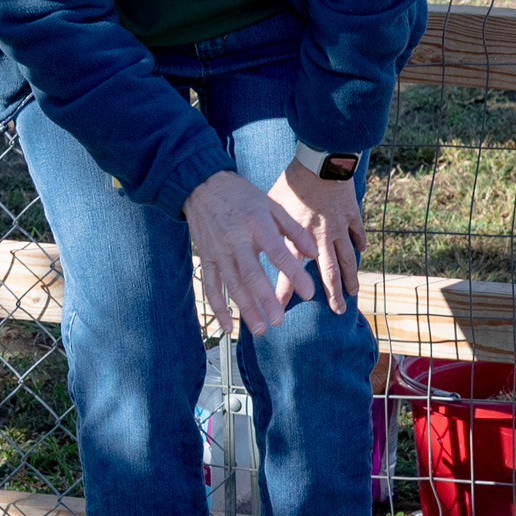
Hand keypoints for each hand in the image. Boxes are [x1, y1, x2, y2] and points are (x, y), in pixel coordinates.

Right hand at [183, 170, 316, 334]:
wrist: (202, 185)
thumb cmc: (242, 196)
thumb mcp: (271, 204)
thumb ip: (293, 230)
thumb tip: (313, 254)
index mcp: (256, 225)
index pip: (278, 253)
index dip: (294, 273)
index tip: (309, 293)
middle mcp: (236, 240)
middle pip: (252, 275)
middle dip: (266, 300)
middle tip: (279, 321)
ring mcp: (218, 251)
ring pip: (232, 285)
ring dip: (245, 309)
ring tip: (260, 329)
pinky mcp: (206, 258)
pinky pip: (211, 287)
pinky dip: (218, 308)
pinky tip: (229, 327)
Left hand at [267, 161, 363, 314]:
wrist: (320, 161)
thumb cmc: (292, 181)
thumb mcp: (273, 204)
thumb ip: (271, 226)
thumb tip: (257, 240)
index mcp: (298, 235)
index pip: (290, 271)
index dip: (284, 292)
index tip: (280, 311)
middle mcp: (320, 237)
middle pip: (329, 273)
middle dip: (334, 294)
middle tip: (339, 311)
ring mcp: (339, 227)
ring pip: (348, 259)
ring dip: (351, 278)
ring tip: (354, 293)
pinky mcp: (351, 215)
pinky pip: (357, 233)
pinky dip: (359, 243)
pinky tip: (360, 252)